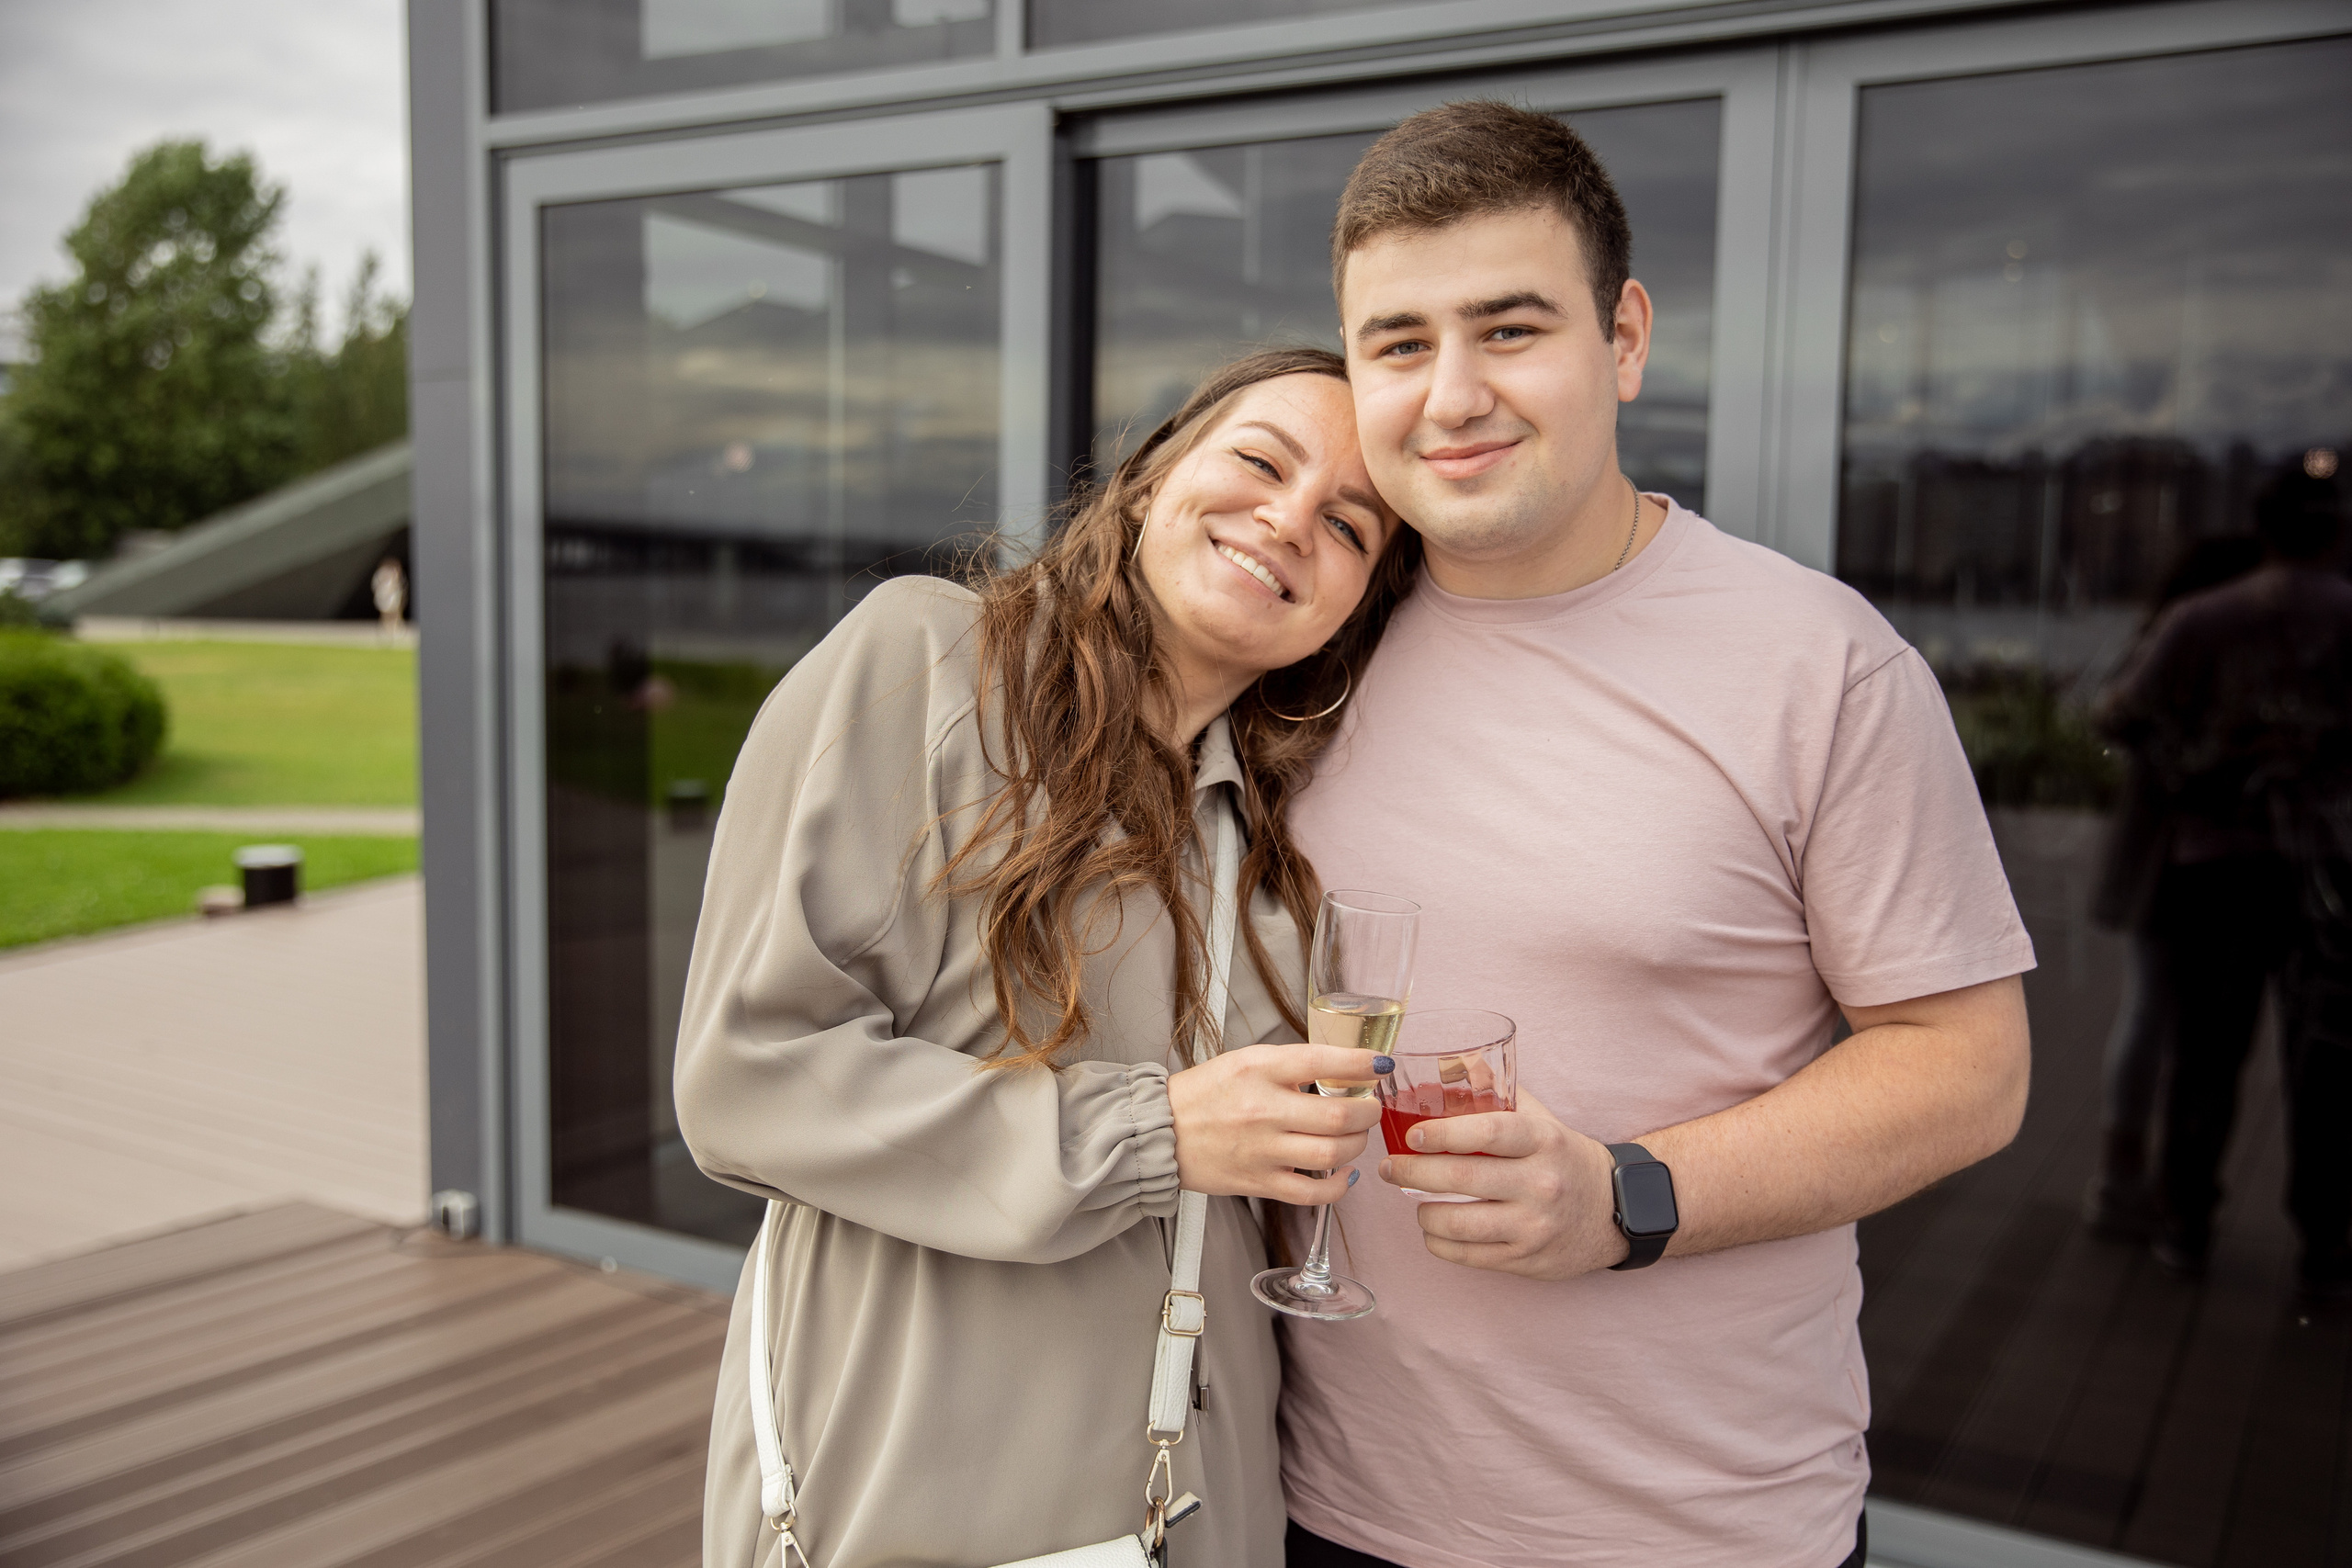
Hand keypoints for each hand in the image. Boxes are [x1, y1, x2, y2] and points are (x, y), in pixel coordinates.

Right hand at [1167, 1044, 1381, 1203]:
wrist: (1161, 1131)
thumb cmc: (1203, 1094)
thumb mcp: (1245, 1061)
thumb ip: (1291, 1065)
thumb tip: (1342, 1069)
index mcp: (1259, 1069)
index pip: (1322, 1061)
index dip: (1362, 1062)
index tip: (1381, 1064)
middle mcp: (1263, 1109)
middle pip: (1338, 1115)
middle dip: (1368, 1111)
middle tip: (1371, 1107)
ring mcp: (1262, 1150)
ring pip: (1332, 1153)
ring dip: (1357, 1145)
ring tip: (1356, 1136)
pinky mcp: (1258, 1182)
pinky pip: (1312, 1192)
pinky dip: (1339, 1186)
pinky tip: (1345, 1173)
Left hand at [1376, 1089, 1630, 1278]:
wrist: (1613, 1211)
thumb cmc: (1564, 1157)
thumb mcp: (1541, 1120)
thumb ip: (1498, 1094)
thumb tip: (1451, 1061)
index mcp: (1543, 1141)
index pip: (1487, 1132)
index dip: (1443, 1133)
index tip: (1411, 1135)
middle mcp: (1541, 1184)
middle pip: (1462, 1178)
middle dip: (1413, 1172)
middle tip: (1390, 1167)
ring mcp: (1534, 1226)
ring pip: (1458, 1223)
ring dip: (1423, 1211)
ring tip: (1412, 1199)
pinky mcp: (1526, 1260)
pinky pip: (1467, 1255)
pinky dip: (1439, 1241)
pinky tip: (1434, 1228)